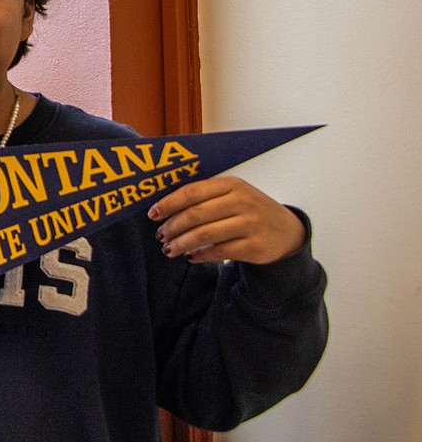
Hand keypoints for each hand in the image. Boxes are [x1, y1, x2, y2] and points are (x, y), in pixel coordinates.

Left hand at [148, 176, 305, 264]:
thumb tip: (165, 207)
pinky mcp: (254, 246)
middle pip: (195, 215)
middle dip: (172, 227)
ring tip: (169, 249)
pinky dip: (199, 255)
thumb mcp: (233, 195)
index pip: (192, 192)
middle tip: (161, 235)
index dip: (169, 203)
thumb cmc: (250, 210)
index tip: (153, 214)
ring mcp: (249, 224)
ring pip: (204, 235)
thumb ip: (205, 196)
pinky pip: (218, 252)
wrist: (288, 232)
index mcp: (232, 184)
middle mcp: (241, 201)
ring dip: (181, 244)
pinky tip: (190, 257)